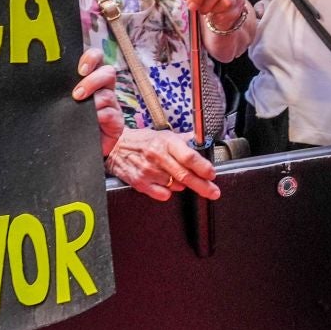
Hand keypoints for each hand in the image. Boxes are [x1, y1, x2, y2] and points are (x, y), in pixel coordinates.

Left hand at [70, 48, 125, 159]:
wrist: (80, 146)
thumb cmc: (70, 120)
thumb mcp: (64, 102)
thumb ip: (61, 92)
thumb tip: (43, 85)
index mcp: (91, 78)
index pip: (95, 58)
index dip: (91, 58)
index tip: (80, 69)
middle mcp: (104, 88)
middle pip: (108, 72)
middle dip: (93, 80)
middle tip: (77, 93)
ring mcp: (112, 104)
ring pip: (108, 94)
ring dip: (94, 100)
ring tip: (80, 108)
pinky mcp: (117, 120)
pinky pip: (111, 113)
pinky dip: (100, 116)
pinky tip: (91, 120)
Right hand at [105, 127, 219, 201]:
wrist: (117, 147)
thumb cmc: (143, 141)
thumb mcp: (164, 135)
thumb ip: (184, 141)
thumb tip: (201, 143)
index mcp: (167, 142)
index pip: (189, 157)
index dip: (203, 168)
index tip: (212, 174)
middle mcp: (158, 156)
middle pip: (185, 175)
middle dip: (203, 186)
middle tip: (213, 192)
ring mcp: (148, 171)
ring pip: (175, 186)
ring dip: (182, 185)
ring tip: (176, 177)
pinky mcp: (140, 182)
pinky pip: (162, 194)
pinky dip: (168, 192)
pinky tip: (164, 183)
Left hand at [185, 0, 246, 32]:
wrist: (218, 2)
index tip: (191, 4)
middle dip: (205, 3)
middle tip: (199, 9)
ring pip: (227, 0)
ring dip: (214, 9)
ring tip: (208, 10)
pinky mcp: (241, 0)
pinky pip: (232, 11)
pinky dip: (221, 17)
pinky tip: (216, 15)